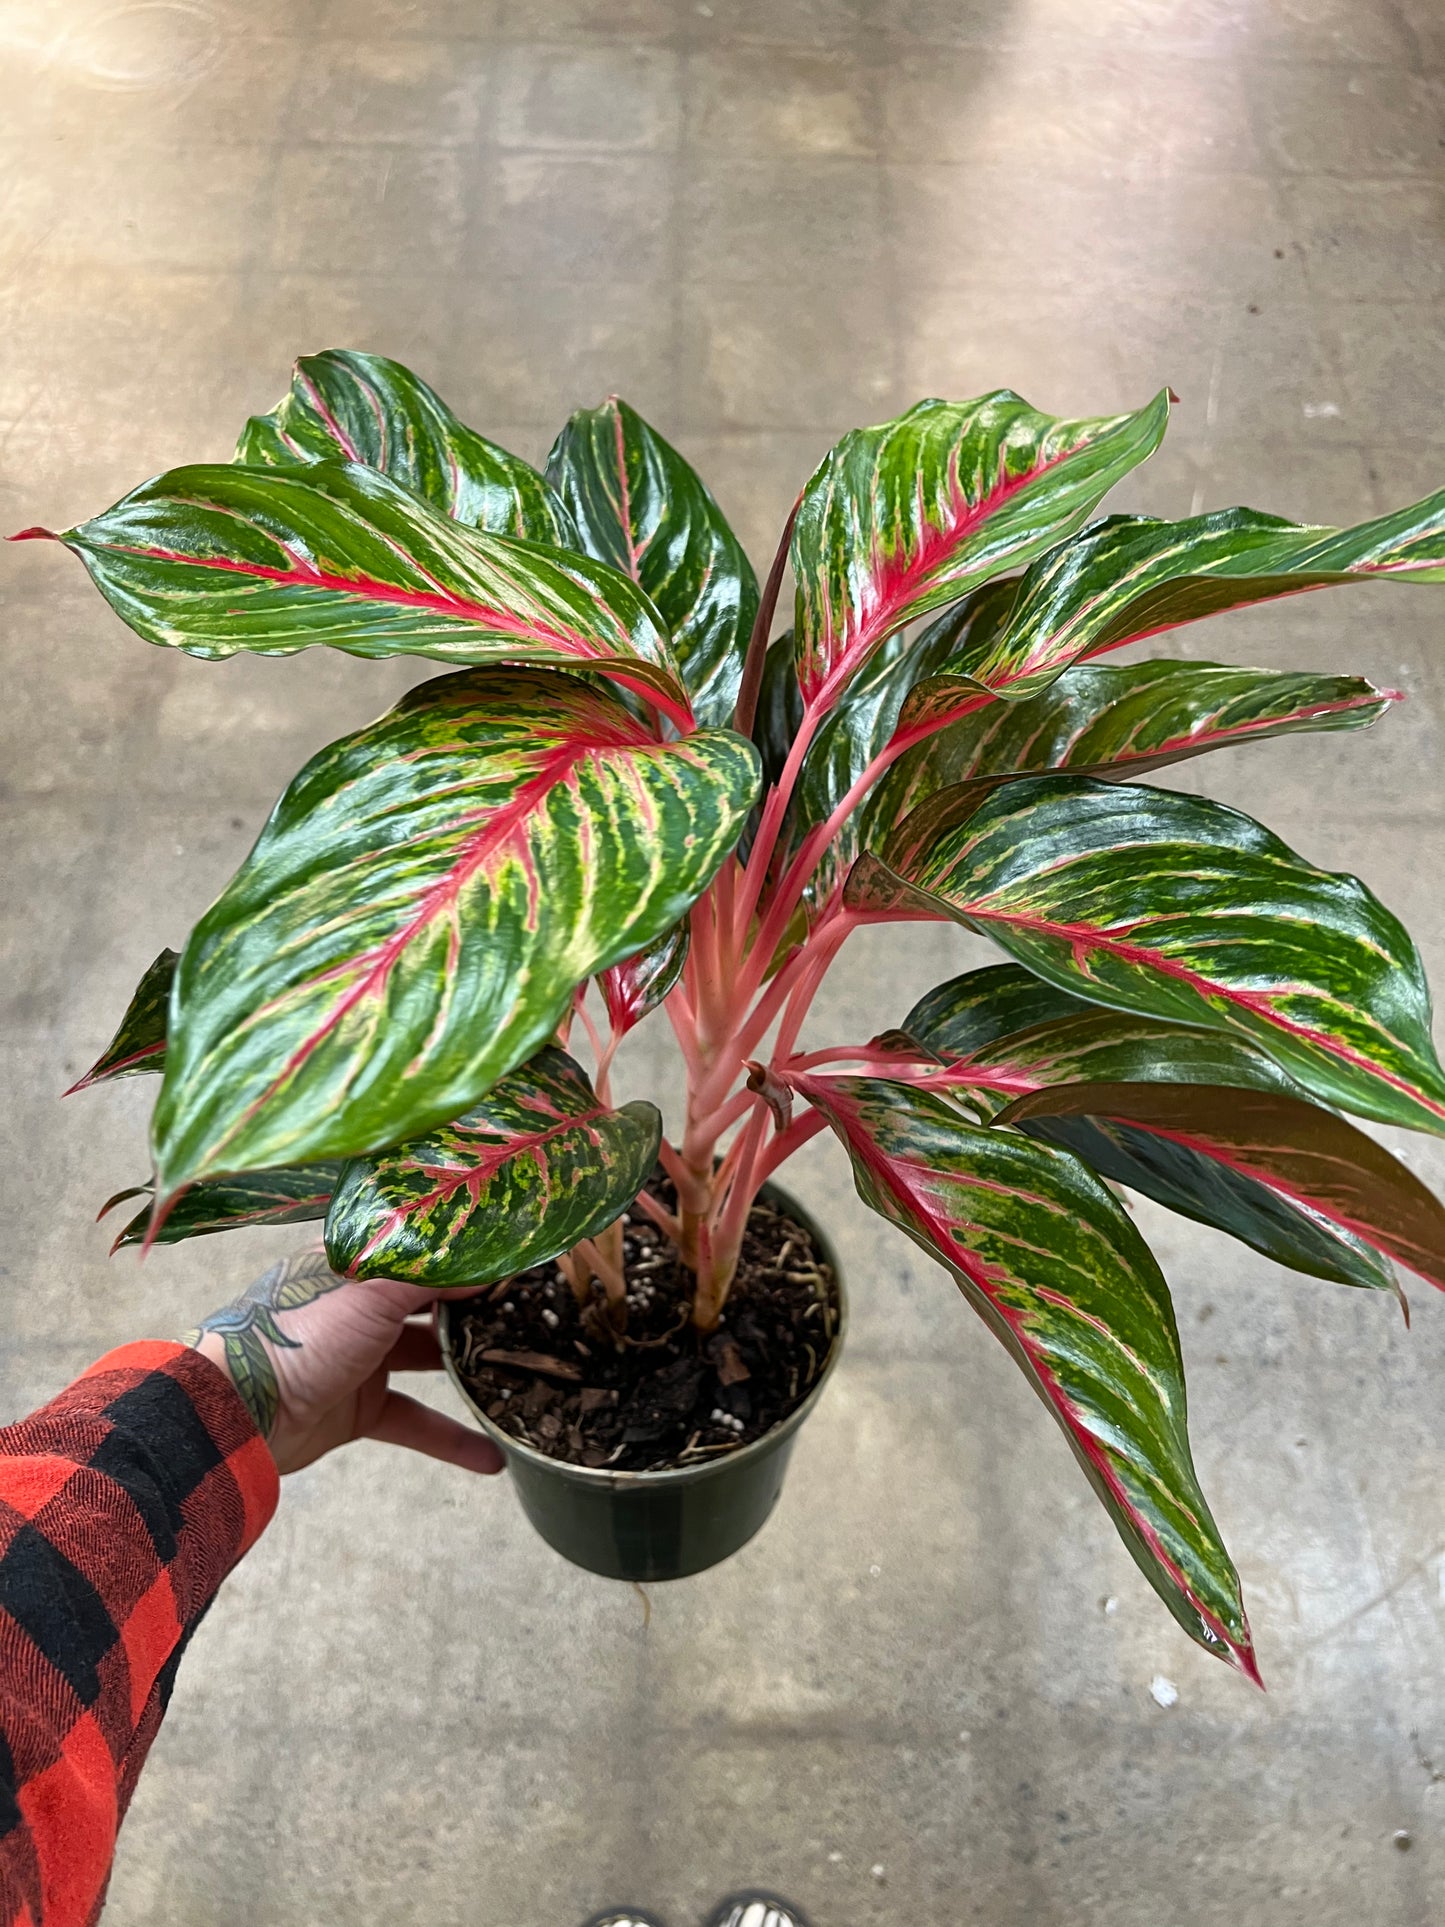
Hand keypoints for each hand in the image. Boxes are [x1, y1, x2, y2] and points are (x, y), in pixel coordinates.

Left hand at [185, 1248, 504, 1477]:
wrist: (239, 1414)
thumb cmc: (300, 1333)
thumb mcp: (373, 1290)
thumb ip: (432, 1275)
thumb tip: (490, 1264)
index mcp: (354, 1262)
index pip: (421, 1248)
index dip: (466, 1252)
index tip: (518, 1258)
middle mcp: (359, 1304)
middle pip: (430, 1301)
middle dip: (478, 1306)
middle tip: (533, 1311)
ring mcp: (360, 1358)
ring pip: (429, 1360)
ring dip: (471, 1368)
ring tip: (524, 1371)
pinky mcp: (360, 1409)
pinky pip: (416, 1421)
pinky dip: (452, 1439)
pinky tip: (494, 1458)